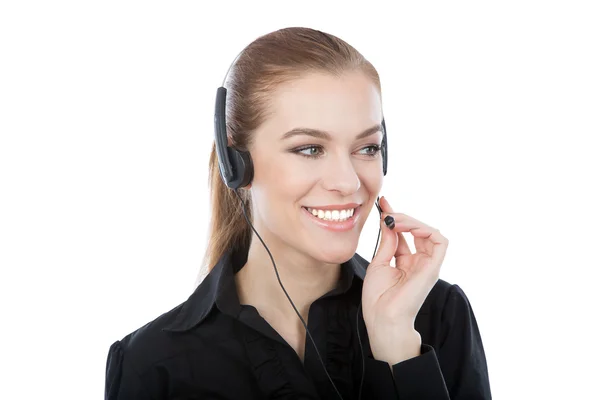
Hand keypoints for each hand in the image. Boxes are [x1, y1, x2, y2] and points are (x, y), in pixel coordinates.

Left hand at [362, 196, 448, 363]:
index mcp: (406, 262)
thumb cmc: (378, 297)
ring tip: (395, 220)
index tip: (383, 203)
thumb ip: (388, 241)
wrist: (382, 317)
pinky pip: (440, 241)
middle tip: (386, 212)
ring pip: (430, 232)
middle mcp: (419, 261)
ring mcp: (428, 264)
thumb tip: (388, 220)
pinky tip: (407, 227)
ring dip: (412, 221)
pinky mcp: (433, 267)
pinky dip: (425, 229)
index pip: (404, 233)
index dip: (395, 217)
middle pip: (417, 230)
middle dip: (402, 217)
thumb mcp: (379, 262)